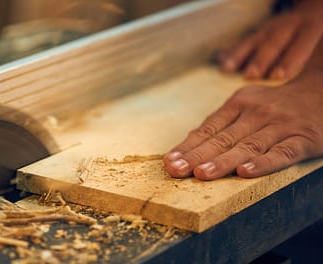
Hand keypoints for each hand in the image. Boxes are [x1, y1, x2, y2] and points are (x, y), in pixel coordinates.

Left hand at [163, 70, 322, 179]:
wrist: (322, 92)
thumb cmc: (276, 105)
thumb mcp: (247, 104)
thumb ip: (222, 124)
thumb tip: (188, 144)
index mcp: (239, 103)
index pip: (208, 129)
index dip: (188, 146)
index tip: (169, 161)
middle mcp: (258, 112)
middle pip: (223, 139)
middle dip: (196, 156)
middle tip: (176, 170)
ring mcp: (281, 125)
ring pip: (248, 146)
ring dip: (223, 161)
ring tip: (202, 174)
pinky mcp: (304, 139)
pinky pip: (282, 153)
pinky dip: (263, 163)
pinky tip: (245, 173)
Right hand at [217, 0, 322, 80]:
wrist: (309, 11)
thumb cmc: (314, 34)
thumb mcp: (317, 39)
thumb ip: (306, 55)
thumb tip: (294, 76)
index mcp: (309, 28)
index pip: (300, 45)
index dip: (289, 60)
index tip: (277, 76)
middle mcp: (288, 26)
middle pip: (272, 43)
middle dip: (260, 60)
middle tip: (250, 75)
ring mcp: (269, 28)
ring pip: (253, 41)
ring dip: (238, 56)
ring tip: (226, 68)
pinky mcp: (256, 31)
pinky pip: (241, 41)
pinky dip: (229, 50)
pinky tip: (218, 59)